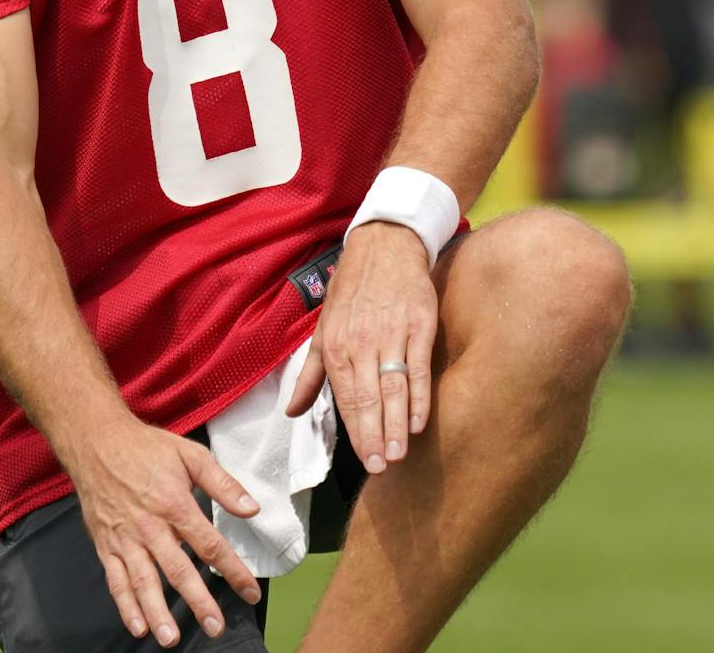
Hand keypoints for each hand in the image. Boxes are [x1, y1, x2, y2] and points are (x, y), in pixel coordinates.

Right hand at [60, 413, 262, 646]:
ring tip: (171, 639)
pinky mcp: (105, 545)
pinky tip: (138, 626)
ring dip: (158, 612)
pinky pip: (115, 581)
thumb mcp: (192, 455)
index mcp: (175, 504)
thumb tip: (252, 509)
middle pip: (178, 571)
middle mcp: (149, 527)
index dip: (232, 571)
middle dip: (198, 602)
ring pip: (143, 583)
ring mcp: (124, 539)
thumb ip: (224, 485)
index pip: (210, 545)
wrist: (96, 443)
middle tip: (215, 628)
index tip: (250, 592)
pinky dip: (125, 606)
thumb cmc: (147, 448)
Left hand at [285, 222, 439, 473]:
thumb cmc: (351, 291)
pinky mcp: (420, 324)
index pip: (346, 399)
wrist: (385, 246)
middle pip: (369, 398)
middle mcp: (362, 343)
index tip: (367, 462)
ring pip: (394, 387)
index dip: (356, 433)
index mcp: (336, 347)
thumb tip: (292, 412)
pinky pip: (420, 367)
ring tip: (399, 452)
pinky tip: (420, 419)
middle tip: (382, 466)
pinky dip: (421, 396)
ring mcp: (393, 334)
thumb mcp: (323, 329)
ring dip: (396, 423)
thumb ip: (310, 374)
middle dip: (374, 436)